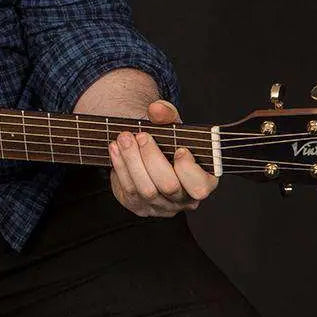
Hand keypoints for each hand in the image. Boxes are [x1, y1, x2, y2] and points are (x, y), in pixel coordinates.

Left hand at [108, 99, 218, 216]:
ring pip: (145, 190)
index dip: (188, 169)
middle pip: (168, 186)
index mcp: (202, 182)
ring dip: (131, 160)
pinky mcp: (139, 207)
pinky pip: (128, 190)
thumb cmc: (167, 140)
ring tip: (124, 138)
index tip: (179, 149)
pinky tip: (115, 149)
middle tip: (141, 136)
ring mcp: (161, 206)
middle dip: (152, 158)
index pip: (199, 186)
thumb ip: (167, 114)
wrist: (146, 151)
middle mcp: (183, 199)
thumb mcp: (171, 124)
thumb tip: (157, 109)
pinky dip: (120, 167)